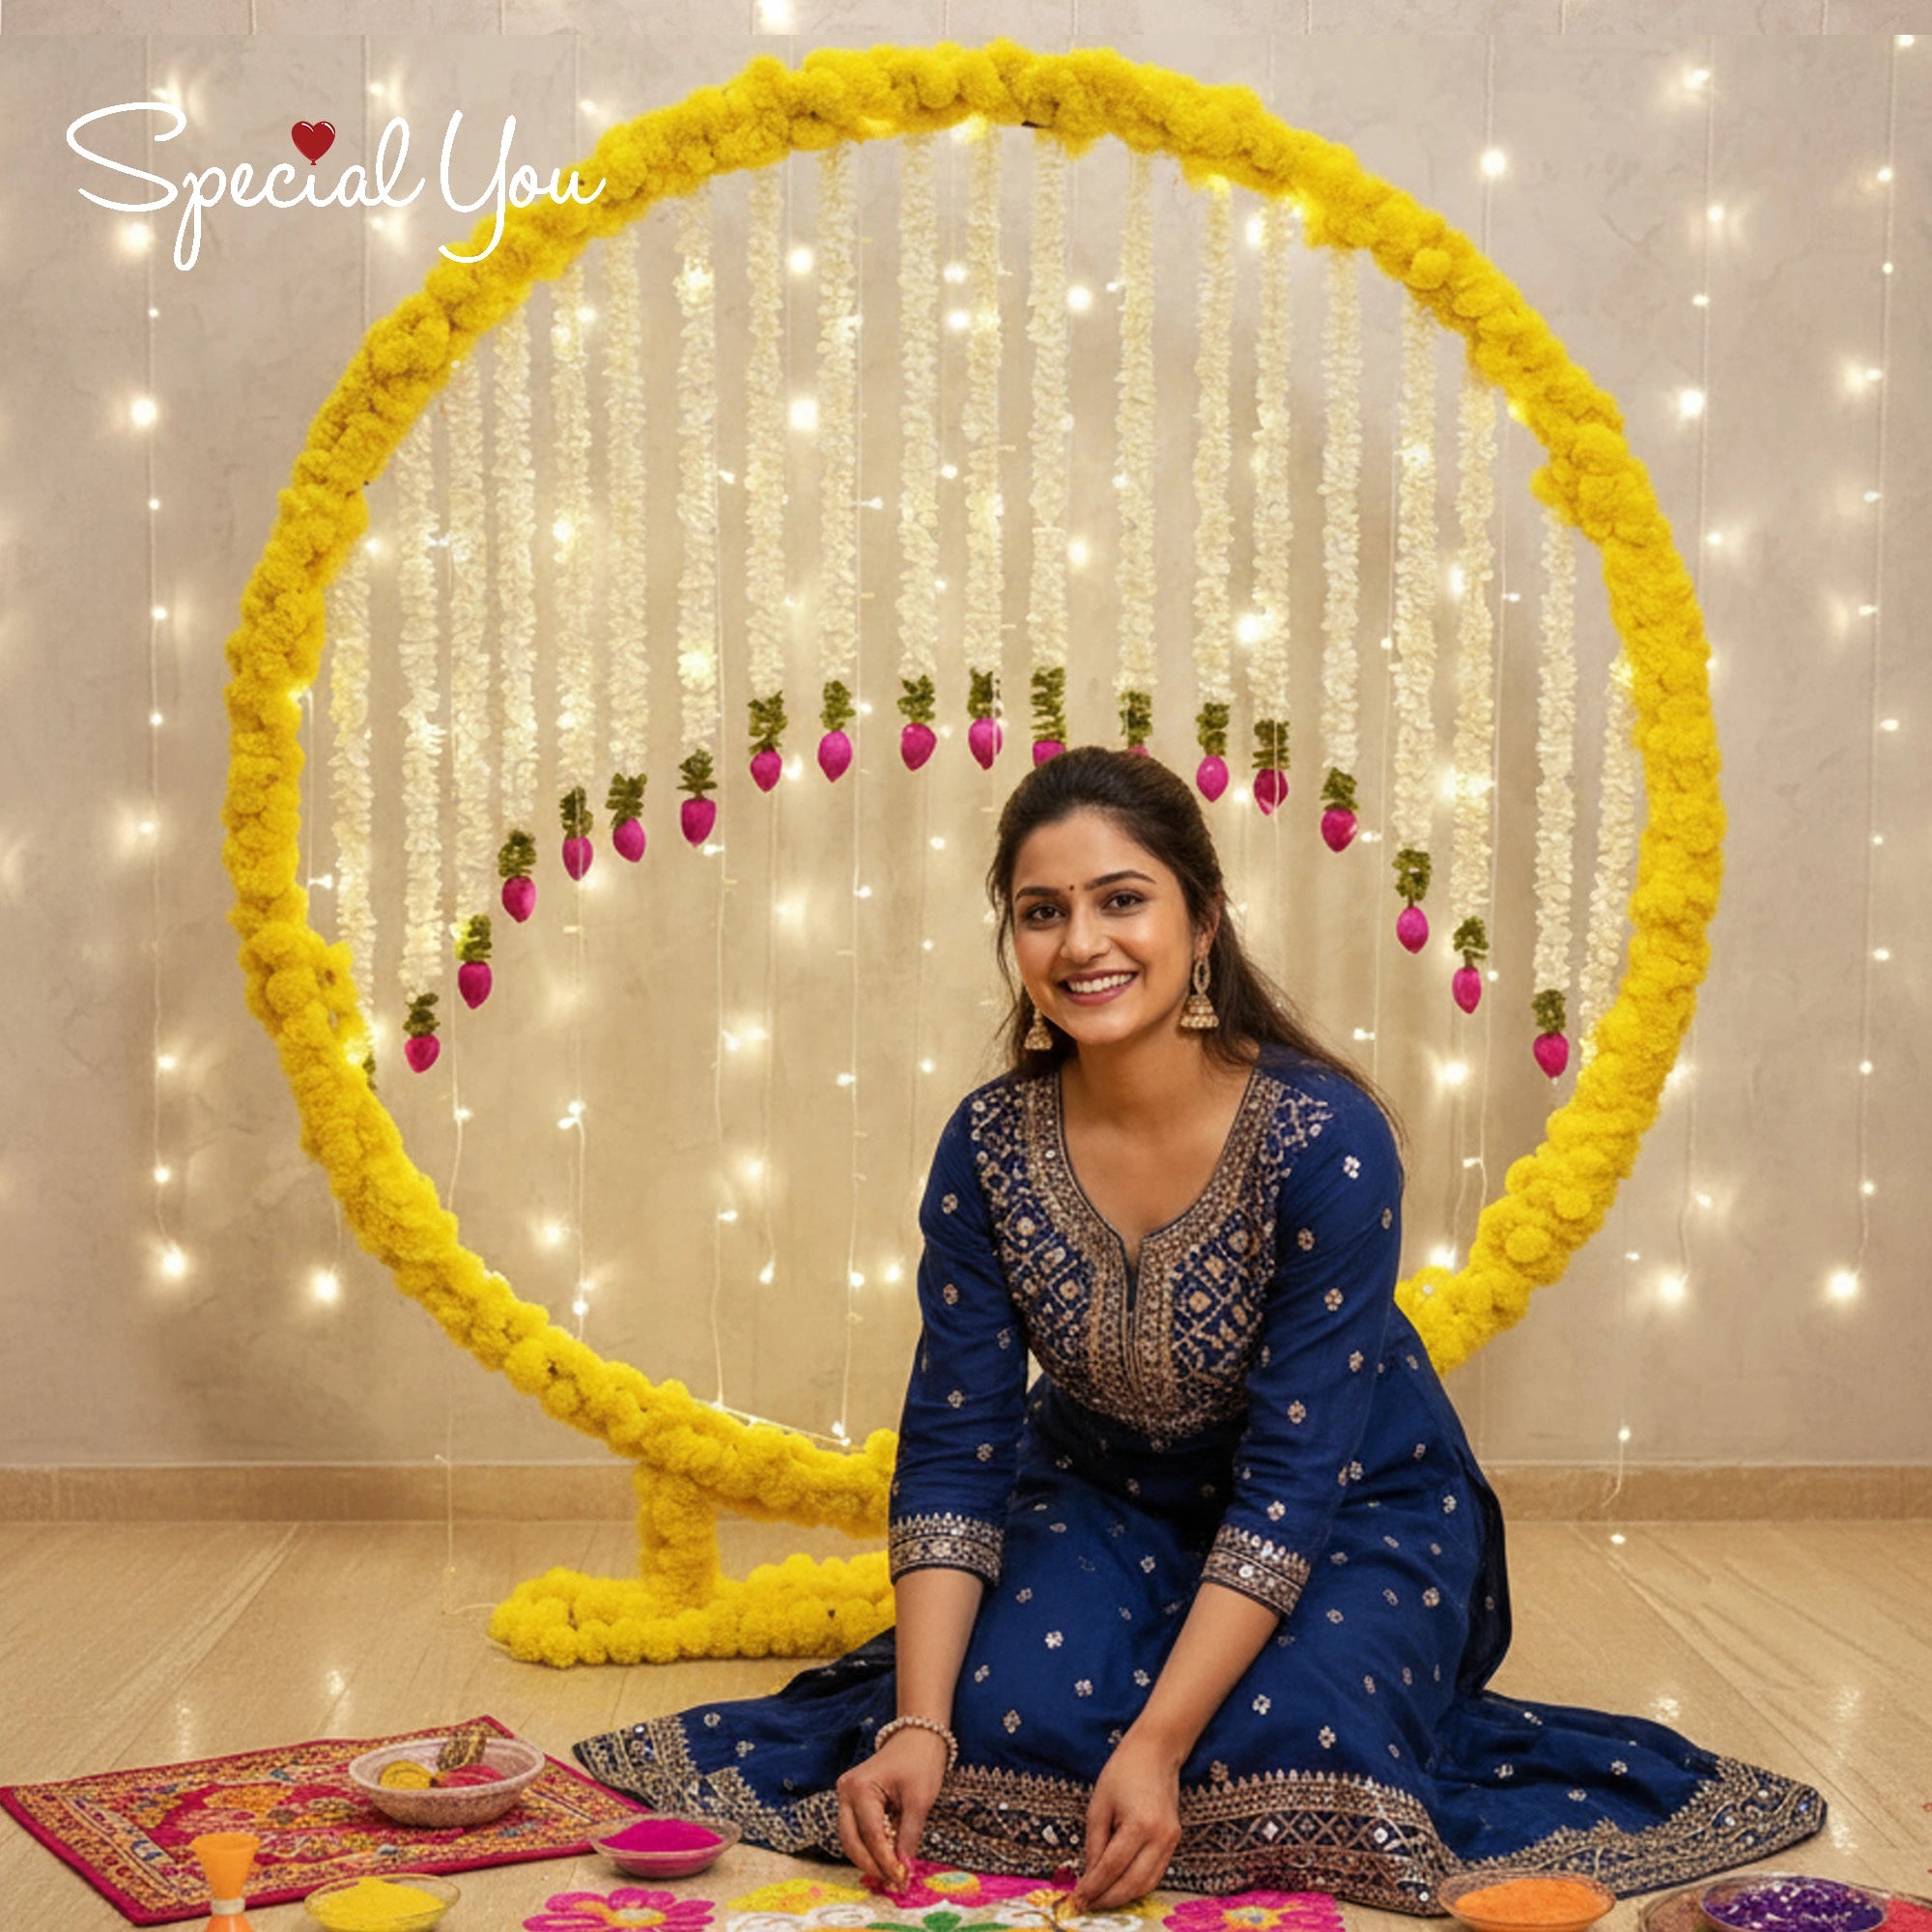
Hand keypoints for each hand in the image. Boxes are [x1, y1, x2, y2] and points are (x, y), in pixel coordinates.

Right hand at [836, 1726, 949, 1889]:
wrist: (917, 1736)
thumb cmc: (920, 1762)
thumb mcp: (919, 1801)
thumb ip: (909, 1837)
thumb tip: (904, 1869)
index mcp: (860, 1788)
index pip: (870, 1835)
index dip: (885, 1861)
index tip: (900, 1879)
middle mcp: (846, 1791)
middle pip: (852, 1841)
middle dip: (872, 1864)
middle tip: (893, 1882)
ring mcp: (846, 1795)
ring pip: (851, 1839)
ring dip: (869, 1858)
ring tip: (892, 1872)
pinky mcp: (852, 1799)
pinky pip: (856, 1829)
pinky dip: (870, 1845)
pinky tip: (887, 1856)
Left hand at [1072, 1730, 1182, 1913]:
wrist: (1156, 1752)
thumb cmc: (1123, 1772)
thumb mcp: (1099, 1805)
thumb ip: (1094, 1843)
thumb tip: (1089, 1876)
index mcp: (1139, 1824)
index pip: (1112, 1867)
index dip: (1094, 1887)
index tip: (1077, 1899)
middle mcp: (1160, 1837)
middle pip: (1133, 1883)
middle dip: (1108, 1899)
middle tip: (1087, 1905)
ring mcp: (1171, 1840)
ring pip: (1148, 1884)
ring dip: (1124, 1897)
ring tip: (1101, 1900)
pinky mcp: (1174, 1841)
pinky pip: (1156, 1873)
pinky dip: (1137, 1885)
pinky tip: (1120, 1886)